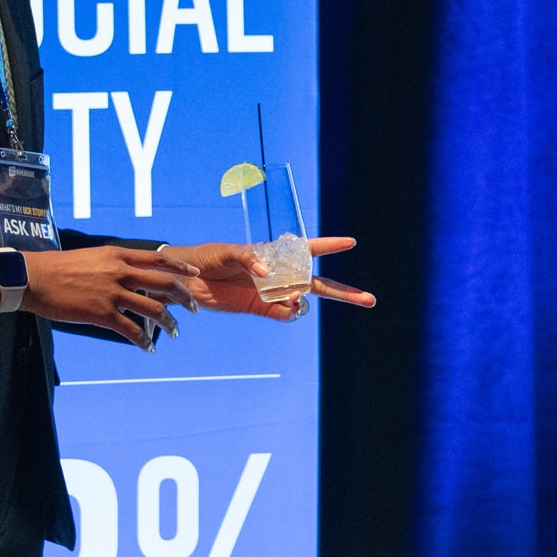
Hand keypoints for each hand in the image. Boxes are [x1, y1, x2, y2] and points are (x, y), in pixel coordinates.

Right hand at [22, 245, 200, 346]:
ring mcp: (112, 293)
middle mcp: (120, 271)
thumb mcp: (93, 256)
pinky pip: (131, 330)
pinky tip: (148, 349)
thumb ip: (114, 262)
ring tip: (175, 333)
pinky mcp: (101, 313)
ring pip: (153, 309)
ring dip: (169, 323)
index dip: (181, 267)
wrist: (34, 277)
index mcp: (118, 254)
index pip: (159, 258)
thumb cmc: (60, 268)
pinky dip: (144, 341)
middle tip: (194, 309)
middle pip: (164, 283)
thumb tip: (130, 271)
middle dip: (184, 297)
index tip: (196, 274)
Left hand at [154, 238, 377, 322]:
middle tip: (370, 300)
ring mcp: (272, 293)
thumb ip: (248, 258)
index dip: (330, 245)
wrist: (187, 282)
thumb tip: (267, 275)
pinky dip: (288, 313)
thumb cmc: (207, 257)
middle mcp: (279, 274)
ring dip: (303, 301)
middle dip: (345, 292)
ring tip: (291, 297)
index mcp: (275, 254)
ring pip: (302, 301)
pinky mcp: (261, 309)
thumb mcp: (226, 251)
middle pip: (319, 283)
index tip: (351, 242)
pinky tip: (286, 307)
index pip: (309, 248)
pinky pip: (283, 315)